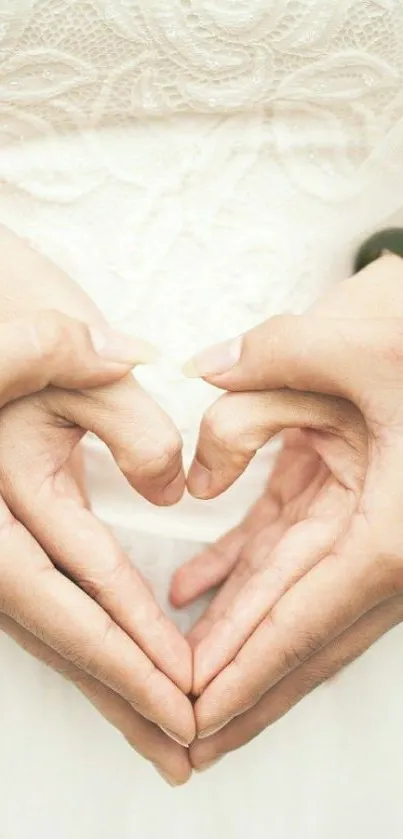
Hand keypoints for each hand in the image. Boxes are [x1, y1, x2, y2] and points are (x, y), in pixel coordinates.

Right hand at [0, 227, 193, 783]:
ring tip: (161, 730)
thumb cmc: (12, 318)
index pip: (65, 593)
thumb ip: (126, 416)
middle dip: (120, 693)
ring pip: (49, 628)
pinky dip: (91, 640)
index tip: (182, 690)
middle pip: (53, 635)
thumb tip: (174, 492)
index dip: (126, 648)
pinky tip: (125, 663)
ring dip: (106, 682)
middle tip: (180, 744)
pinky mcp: (6, 529)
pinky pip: (47, 599)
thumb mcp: (68, 353)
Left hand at [172, 254, 402, 769]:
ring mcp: (366, 528)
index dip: (245, 673)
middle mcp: (385, 546)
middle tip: (188, 736)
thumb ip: (261, 380)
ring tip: (182, 678)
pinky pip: (287, 551)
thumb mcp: (351, 345)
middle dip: (242, 688)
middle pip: (302, 638)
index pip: (304, 622)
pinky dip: (239, 571)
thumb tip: (201, 456)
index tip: (199, 716)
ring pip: (292, 603)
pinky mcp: (347, 501)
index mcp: (392, 531)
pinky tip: (193, 589)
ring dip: (238, 641)